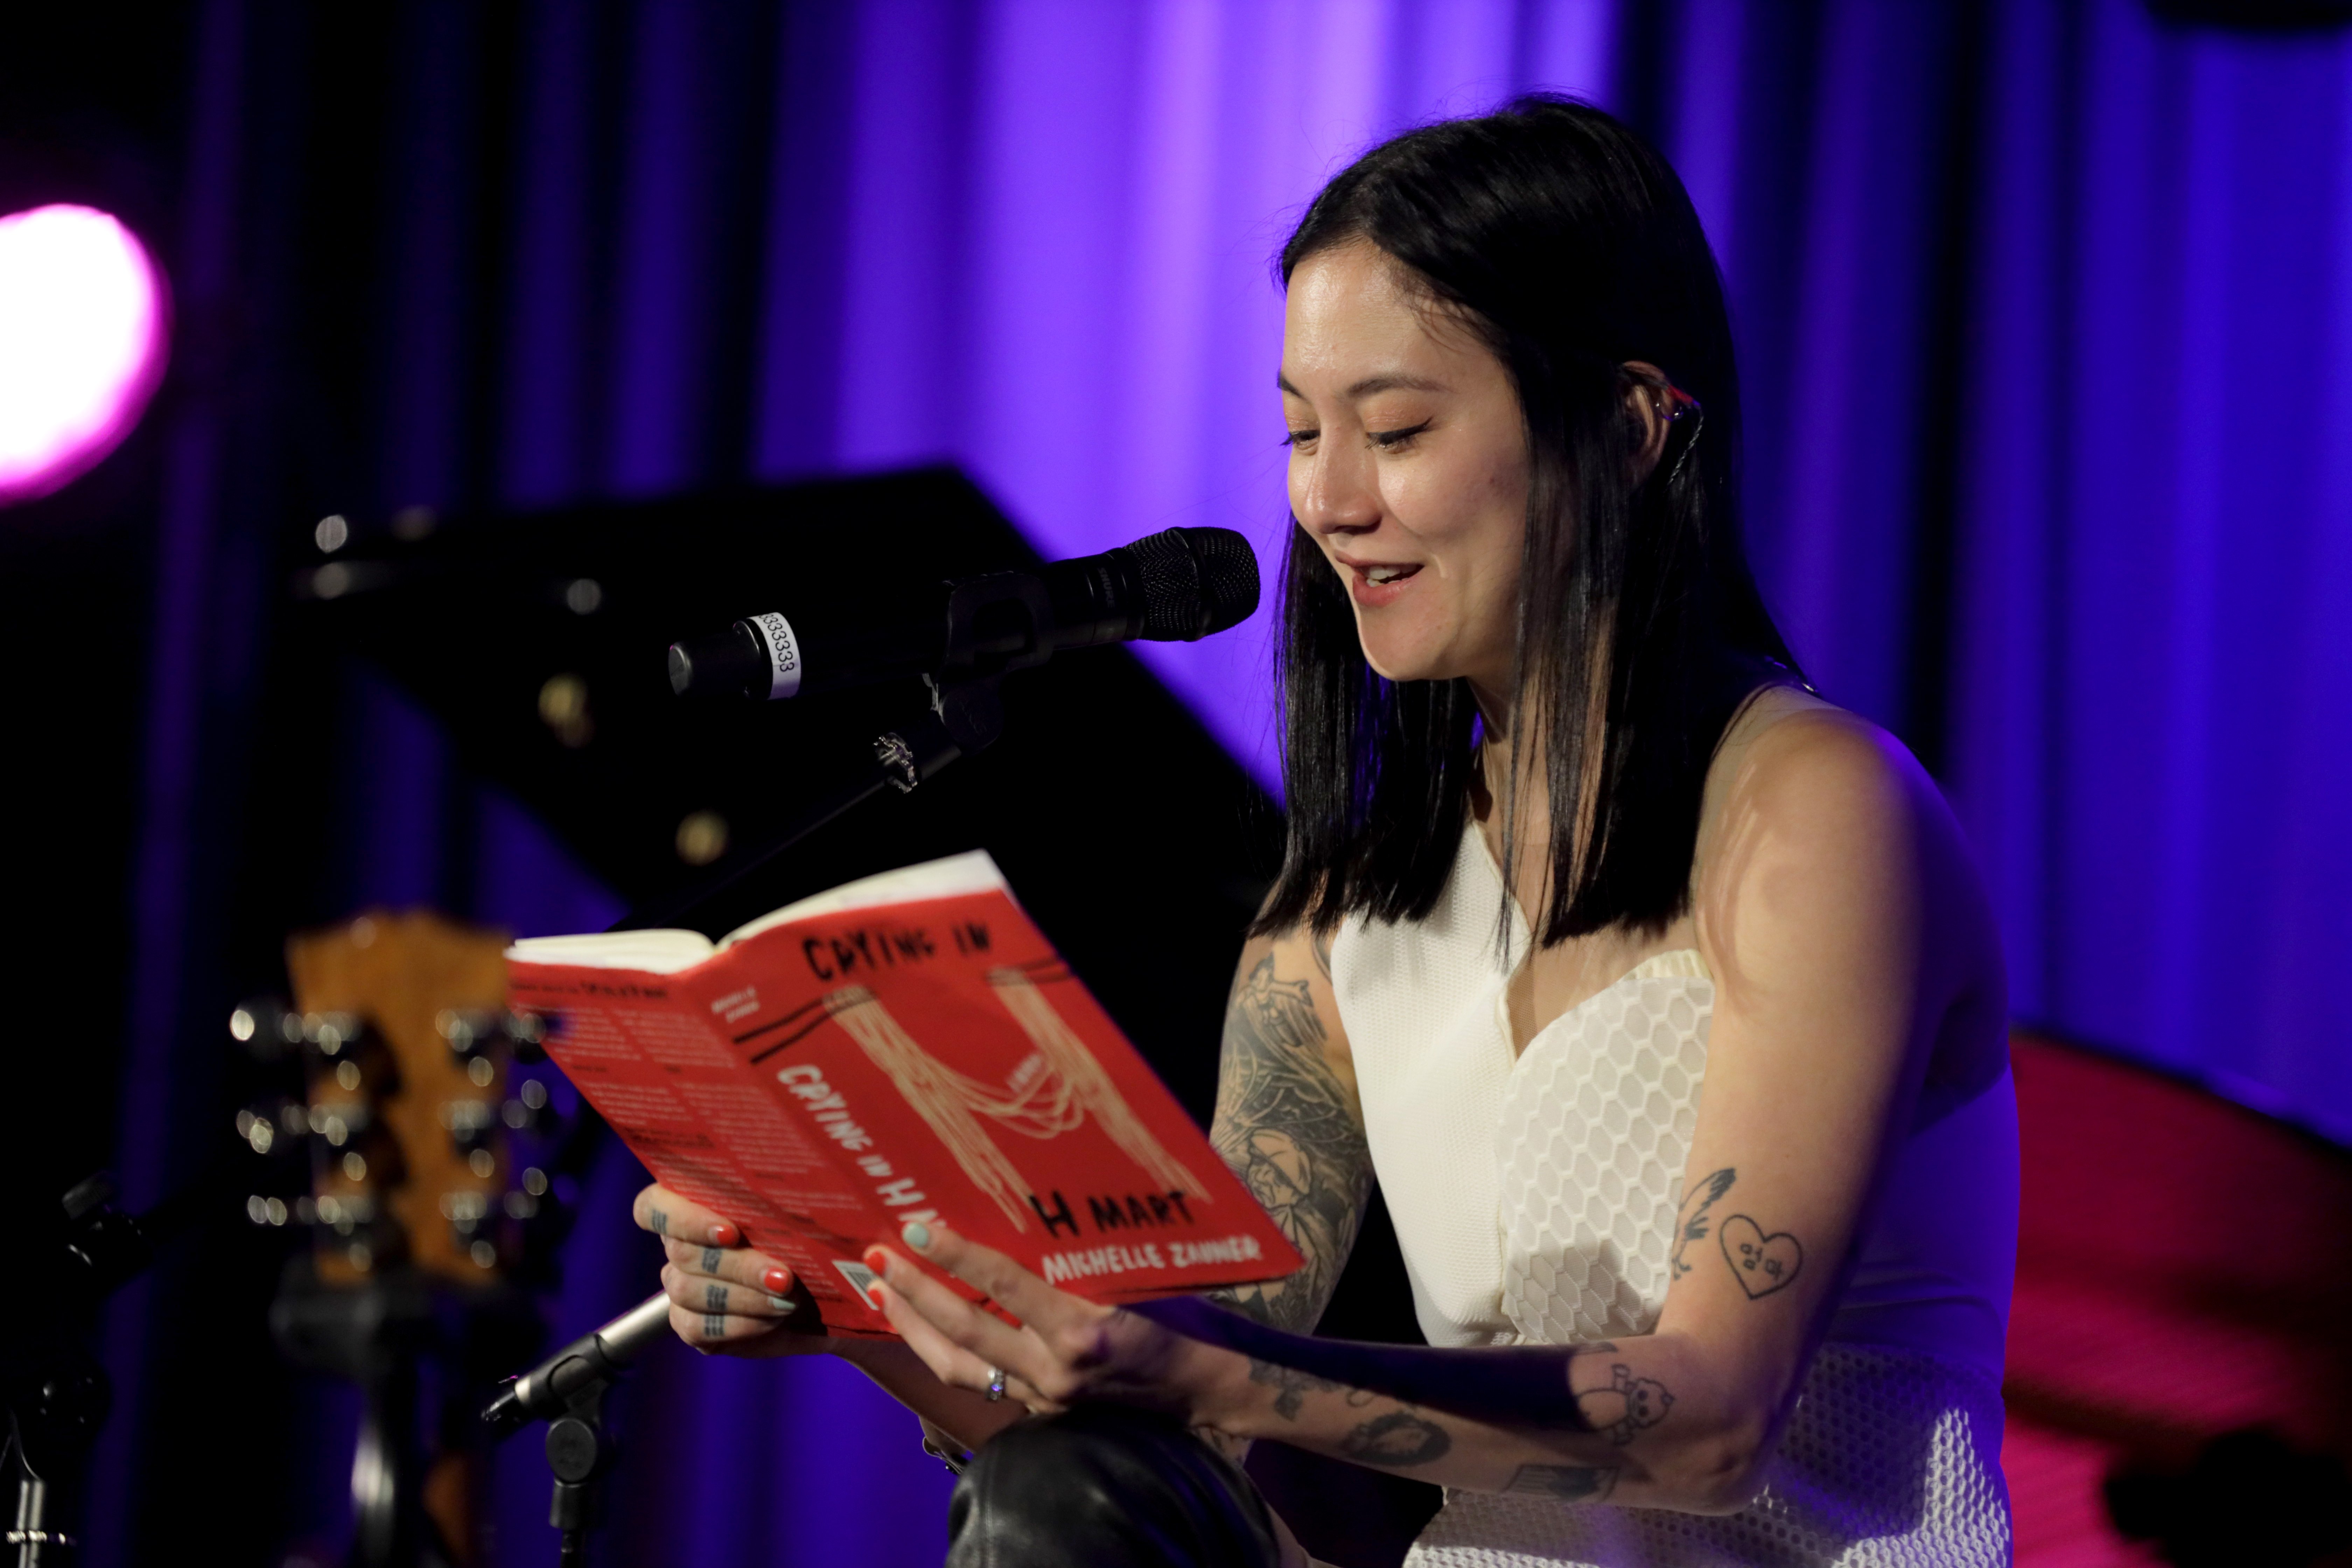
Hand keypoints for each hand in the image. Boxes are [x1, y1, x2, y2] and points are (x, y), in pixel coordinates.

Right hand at [633, 1183, 824, 1357]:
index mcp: (693, 1205)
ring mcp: (681, 1288)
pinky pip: (697, 1328)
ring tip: (788, 1299)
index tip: (730, 1231)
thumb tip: (805, 1199)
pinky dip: (740, 1325)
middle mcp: (678, 1246)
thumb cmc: (814, 1241)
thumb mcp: (807, 1216)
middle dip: (738, 1265)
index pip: (654, 1206)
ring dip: (744, 1297)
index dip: (681, 1218)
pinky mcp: (692, 1325)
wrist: (832, 1293)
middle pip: (682, 1252)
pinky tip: (774, 1320)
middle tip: (783, 1276)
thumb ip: (790, 1202)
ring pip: (689, 1291)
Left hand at [862, 1219, 1221, 1421]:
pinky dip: (949, 1352)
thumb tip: (1023, 1209)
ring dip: (914, 1328)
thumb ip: (1082, 1257)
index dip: (955, 1256)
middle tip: (873, 1259)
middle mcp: (1057, 1368)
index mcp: (1084, 1327)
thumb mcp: (1139, 1274)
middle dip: (912, 1294)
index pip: (1003, 1285)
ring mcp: (1047, 1396)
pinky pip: (984, 1380)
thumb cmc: (1185, 1317)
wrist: (1210, 1387)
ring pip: (960, 1366)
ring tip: (879, 1293)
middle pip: (964, 1331)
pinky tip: (926, 1328)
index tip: (915, 1229)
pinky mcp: (1046, 1410)